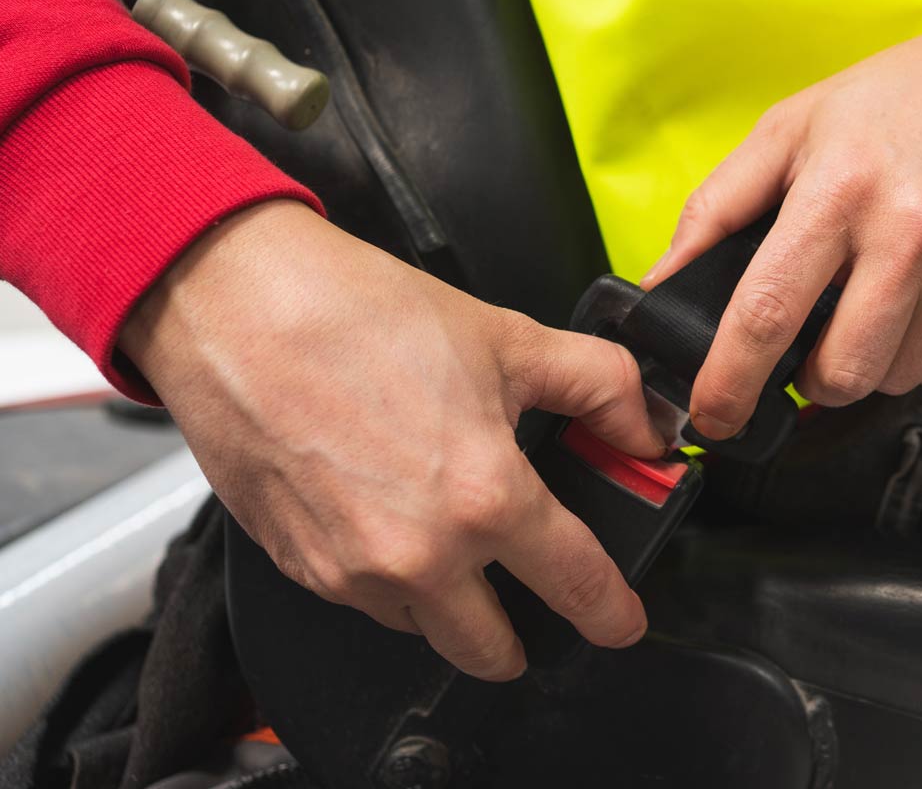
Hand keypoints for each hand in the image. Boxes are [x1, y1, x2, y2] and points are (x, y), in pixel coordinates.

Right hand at [120, 201, 665, 680]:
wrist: (239, 307)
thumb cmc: (359, 316)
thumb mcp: (512, 338)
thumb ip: (601, 388)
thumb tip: (645, 428)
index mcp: (485, 499)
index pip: (578, 585)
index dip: (612, 611)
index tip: (620, 620)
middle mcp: (420, 553)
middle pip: (493, 649)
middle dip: (523, 636)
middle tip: (534, 602)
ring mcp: (352, 570)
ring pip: (425, 628)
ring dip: (450, 605)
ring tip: (453, 539)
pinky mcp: (300, 568)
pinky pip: (365, 602)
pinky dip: (390, 579)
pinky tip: (392, 518)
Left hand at [642, 0, 921, 438]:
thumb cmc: (900, 96)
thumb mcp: (793, 125)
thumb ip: (719, 206)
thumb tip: (663, 281)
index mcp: (839, 189)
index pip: (767, 313)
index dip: (729, 381)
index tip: (712, 414)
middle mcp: (909, 234)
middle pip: (841, 372)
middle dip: (809, 380)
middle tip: (808, 345)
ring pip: (895, 379)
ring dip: (868, 364)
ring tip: (869, 306)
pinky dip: (920, 359)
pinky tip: (916, 308)